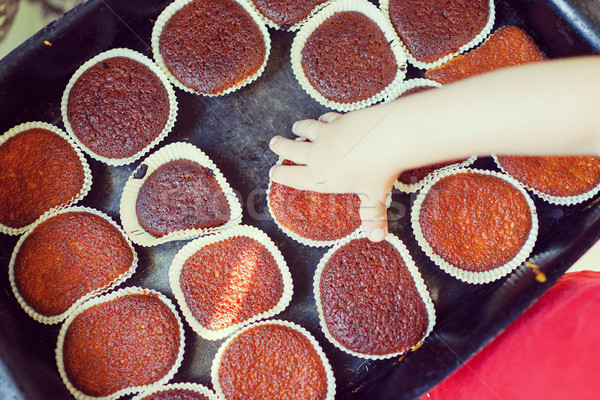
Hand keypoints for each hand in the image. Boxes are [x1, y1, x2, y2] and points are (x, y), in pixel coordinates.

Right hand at [269, 108, 399, 241]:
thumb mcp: (374, 197)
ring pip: (305, 129)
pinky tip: (323, 118)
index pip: (292, 177)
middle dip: (280, 146)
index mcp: (320, 177)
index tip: (272, 172)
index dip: (280, 174)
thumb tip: (377, 238)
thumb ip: (372, 217)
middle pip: (291, 148)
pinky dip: (323, 119)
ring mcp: (327, 134)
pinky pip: (326, 118)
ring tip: (295, 128)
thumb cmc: (380, 171)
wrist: (389, 138)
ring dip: (299, 128)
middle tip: (273, 143)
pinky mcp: (339, 119)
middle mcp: (318, 155)